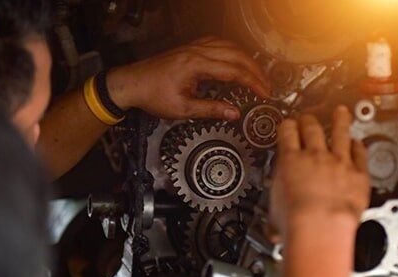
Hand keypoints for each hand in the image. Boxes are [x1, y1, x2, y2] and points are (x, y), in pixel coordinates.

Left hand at [107, 36, 269, 119]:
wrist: (131, 83)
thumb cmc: (152, 95)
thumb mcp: (182, 109)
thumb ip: (210, 109)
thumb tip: (233, 113)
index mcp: (196, 65)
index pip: (234, 71)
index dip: (253, 83)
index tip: (264, 93)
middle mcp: (197, 51)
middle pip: (236, 55)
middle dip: (255, 70)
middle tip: (266, 85)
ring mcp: (193, 47)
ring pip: (228, 46)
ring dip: (245, 58)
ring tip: (256, 73)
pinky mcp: (189, 48)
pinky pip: (216, 43)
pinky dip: (231, 50)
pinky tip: (235, 58)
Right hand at [270, 106, 369, 237]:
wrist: (319, 226)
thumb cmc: (294, 220)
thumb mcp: (274, 210)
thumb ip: (277, 210)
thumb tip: (273, 225)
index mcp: (289, 161)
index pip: (287, 133)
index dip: (287, 126)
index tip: (288, 125)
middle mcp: (314, 156)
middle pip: (311, 129)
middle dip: (308, 121)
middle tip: (307, 119)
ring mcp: (338, 163)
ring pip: (340, 133)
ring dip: (340, 120)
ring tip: (340, 112)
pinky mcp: (358, 174)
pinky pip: (360, 154)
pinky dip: (359, 146)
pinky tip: (358, 142)